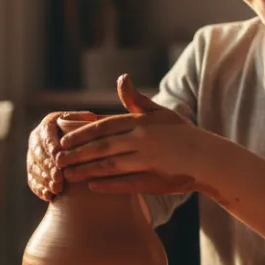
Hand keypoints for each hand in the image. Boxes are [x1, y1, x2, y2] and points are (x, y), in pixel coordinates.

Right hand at [26, 111, 97, 200]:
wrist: (75, 147)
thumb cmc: (85, 133)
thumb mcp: (85, 122)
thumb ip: (86, 120)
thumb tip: (91, 118)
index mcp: (48, 124)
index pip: (47, 134)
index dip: (51, 146)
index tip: (58, 156)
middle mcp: (37, 138)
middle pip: (39, 153)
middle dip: (48, 166)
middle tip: (59, 177)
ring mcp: (32, 155)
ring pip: (34, 168)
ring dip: (45, 179)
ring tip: (57, 188)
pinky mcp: (32, 171)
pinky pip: (32, 180)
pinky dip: (40, 189)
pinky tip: (49, 196)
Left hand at [56, 74, 200, 193]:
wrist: (207, 158)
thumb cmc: (180, 133)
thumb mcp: (159, 112)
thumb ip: (136, 99)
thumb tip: (121, 78)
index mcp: (140, 123)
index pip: (103, 126)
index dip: (80, 133)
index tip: (63, 139)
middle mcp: (142, 141)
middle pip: (101, 147)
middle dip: (77, 153)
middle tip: (57, 159)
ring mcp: (147, 162)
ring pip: (109, 166)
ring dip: (86, 170)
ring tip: (68, 174)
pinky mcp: (153, 181)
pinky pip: (125, 184)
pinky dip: (107, 185)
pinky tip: (91, 187)